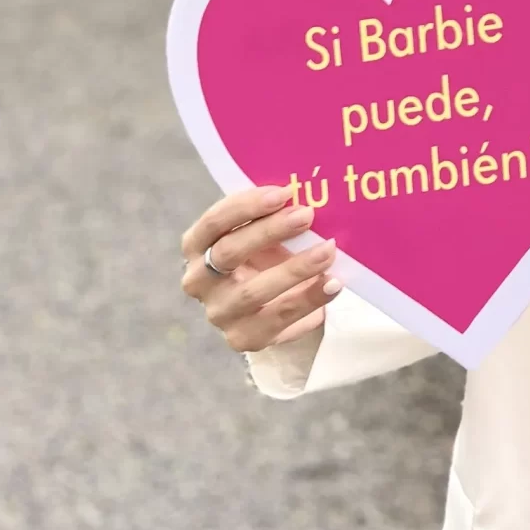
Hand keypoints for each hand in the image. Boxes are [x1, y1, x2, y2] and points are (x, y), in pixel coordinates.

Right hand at [181, 184, 339, 353]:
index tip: (285, 192)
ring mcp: (218, 313)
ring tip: (329, 251)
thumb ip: (272, 215)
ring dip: (295, 269)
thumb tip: (309, 190)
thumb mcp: (260, 233)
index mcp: (197, 245)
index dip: (247, 206)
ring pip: (253, 291)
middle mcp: (198, 280)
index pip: (214, 222)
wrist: (269, 305)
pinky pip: (277, 321)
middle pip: (229, 253)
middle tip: (308, 215)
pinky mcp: (242, 338)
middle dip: (270, 231)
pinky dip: (308, 301)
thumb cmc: (263, 255)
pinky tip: (333, 284)